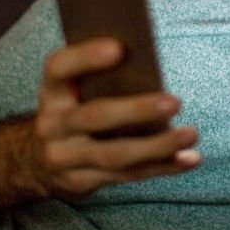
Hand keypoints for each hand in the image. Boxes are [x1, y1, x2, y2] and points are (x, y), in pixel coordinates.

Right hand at [32, 38, 200, 200]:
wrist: (38, 161)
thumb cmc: (72, 108)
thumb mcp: (71, 88)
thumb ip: (97, 74)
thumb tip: (146, 57)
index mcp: (52, 91)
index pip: (60, 68)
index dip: (86, 57)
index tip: (120, 48)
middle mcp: (52, 125)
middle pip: (95, 117)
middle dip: (137, 110)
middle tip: (175, 102)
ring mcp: (65, 158)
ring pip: (115, 154)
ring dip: (158, 146)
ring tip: (191, 134)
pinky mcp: (82, 182)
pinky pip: (127, 175)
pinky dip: (162, 166)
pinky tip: (189, 158)